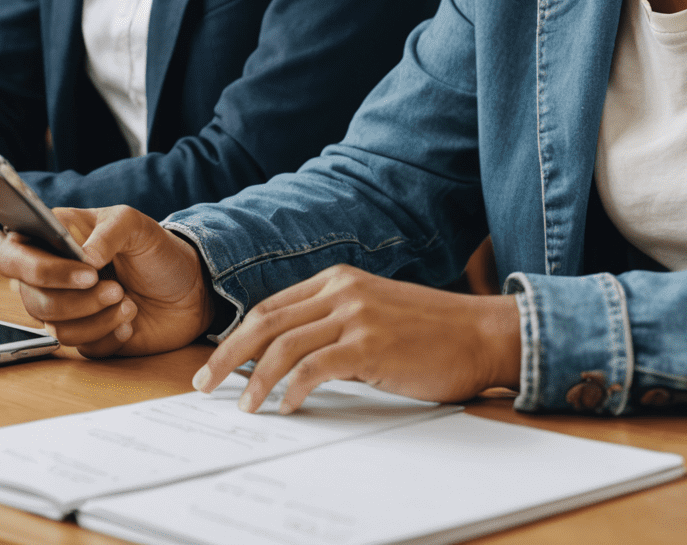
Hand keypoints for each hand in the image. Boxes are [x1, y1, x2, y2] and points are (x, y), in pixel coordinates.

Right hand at [0, 205, 212, 357]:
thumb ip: (108, 232)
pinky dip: (108, 334)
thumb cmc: (155, 249)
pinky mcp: (85, 337)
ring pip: (54, 326)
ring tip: (127, 300)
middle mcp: (50, 274)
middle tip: (111, 285)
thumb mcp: (134, 224)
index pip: (3, 249)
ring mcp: (66, 308)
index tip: (77, 269)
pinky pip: (80, 347)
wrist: (189, 289)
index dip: (24, 265)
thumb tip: (84, 257)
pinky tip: (129, 319)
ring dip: (96, 316)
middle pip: (29, 297)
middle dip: (75, 297)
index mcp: (50, 238)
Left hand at [194, 265, 521, 412]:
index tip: (219, 361)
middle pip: (265, 321)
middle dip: (228, 353)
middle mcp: (339, 290)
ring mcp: (354, 315)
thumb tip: (293, 359)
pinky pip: (314, 366)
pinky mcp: (369, 344)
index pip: (272, 306)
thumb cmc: (432, 332)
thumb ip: (336, 325)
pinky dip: (291, 388)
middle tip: (205, 382)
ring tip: (242, 405)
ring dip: (254, 378)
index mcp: (337, 279)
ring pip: (283, 344)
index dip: (239, 335)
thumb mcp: (374, 314)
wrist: (482, 333)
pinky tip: (284, 406)